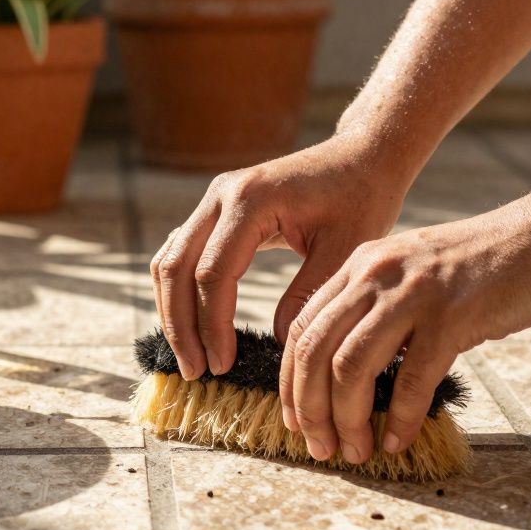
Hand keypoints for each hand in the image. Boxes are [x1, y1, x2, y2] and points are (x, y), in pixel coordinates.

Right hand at [151, 136, 413, 380]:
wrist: (360, 157)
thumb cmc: (361, 199)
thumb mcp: (346, 250)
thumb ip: (308, 295)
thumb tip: (276, 343)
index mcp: (250, 201)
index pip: (212, 274)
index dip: (212, 326)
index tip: (223, 366)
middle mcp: (220, 195)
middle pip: (177, 269)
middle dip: (182, 327)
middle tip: (196, 372)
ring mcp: (212, 200)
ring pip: (169, 262)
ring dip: (173, 312)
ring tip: (191, 357)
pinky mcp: (215, 211)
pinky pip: (180, 254)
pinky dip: (179, 292)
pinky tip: (193, 326)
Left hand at [281, 194, 530, 462]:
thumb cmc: (489, 266)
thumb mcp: (416, 277)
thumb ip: (381, 313)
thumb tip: (353, 377)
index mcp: (361, 264)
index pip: (302, 329)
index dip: (291, 383)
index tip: (296, 422)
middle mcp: (376, 273)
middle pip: (314, 349)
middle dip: (309, 409)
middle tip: (319, 448)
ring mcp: (413, 292)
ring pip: (350, 366)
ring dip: (346, 419)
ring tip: (355, 451)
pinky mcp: (453, 314)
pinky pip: (411, 378)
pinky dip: (400, 418)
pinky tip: (399, 440)